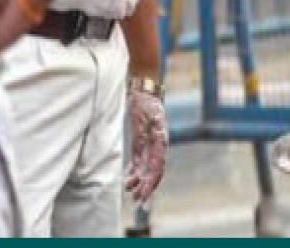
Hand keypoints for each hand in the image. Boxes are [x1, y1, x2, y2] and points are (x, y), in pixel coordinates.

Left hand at [126, 86, 167, 202]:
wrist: (142, 91)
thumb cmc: (147, 102)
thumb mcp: (151, 114)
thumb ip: (153, 127)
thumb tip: (158, 138)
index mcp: (161, 142)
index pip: (158, 167)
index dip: (151, 183)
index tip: (143, 194)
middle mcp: (157, 146)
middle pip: (153, 172)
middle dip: (146, 187)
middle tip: (136, 199)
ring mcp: (149, 145)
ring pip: (146, 169)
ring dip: (139, 181)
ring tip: (129, 191)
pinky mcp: (140, 142)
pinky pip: (139, 162)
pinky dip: (134, 172)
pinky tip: (128, 180)